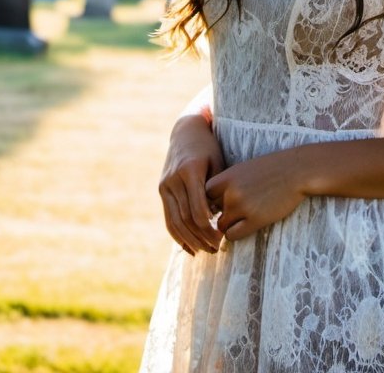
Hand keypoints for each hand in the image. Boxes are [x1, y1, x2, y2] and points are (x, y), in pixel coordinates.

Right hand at [157, 113, 225, 254]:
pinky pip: (168, 217)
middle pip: (186, 219)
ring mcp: (165, 185)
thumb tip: (218, 218)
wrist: (186, 131)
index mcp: (190, 172)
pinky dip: (177, 234)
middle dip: (201, 238)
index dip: (209, 229)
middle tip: (215, 249)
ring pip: (174, 221)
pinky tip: (188, 247)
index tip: (221, 238)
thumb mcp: (218, 162)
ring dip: (189, 240)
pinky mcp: (161, 189)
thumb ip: (217, 190)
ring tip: (203, 251)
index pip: (197, 210)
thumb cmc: (209, 147)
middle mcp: (173, 179)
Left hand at [205, 149, 308, 242]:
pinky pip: (233, 235)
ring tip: (241, 221)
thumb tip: (213, 203)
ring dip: (228, 226)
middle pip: (210, 212)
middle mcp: (230, 192)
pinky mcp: (255, 220)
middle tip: (230, 215)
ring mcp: (242, 207)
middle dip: (218, 215)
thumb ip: (228, 183)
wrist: (296, 171)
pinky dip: (235, 234)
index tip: (219, 203)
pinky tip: (245, 227)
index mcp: (226, 177)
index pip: (204, 195)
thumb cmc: (271, 169)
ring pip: (221, 226)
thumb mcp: (244, 170)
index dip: (210, 201)